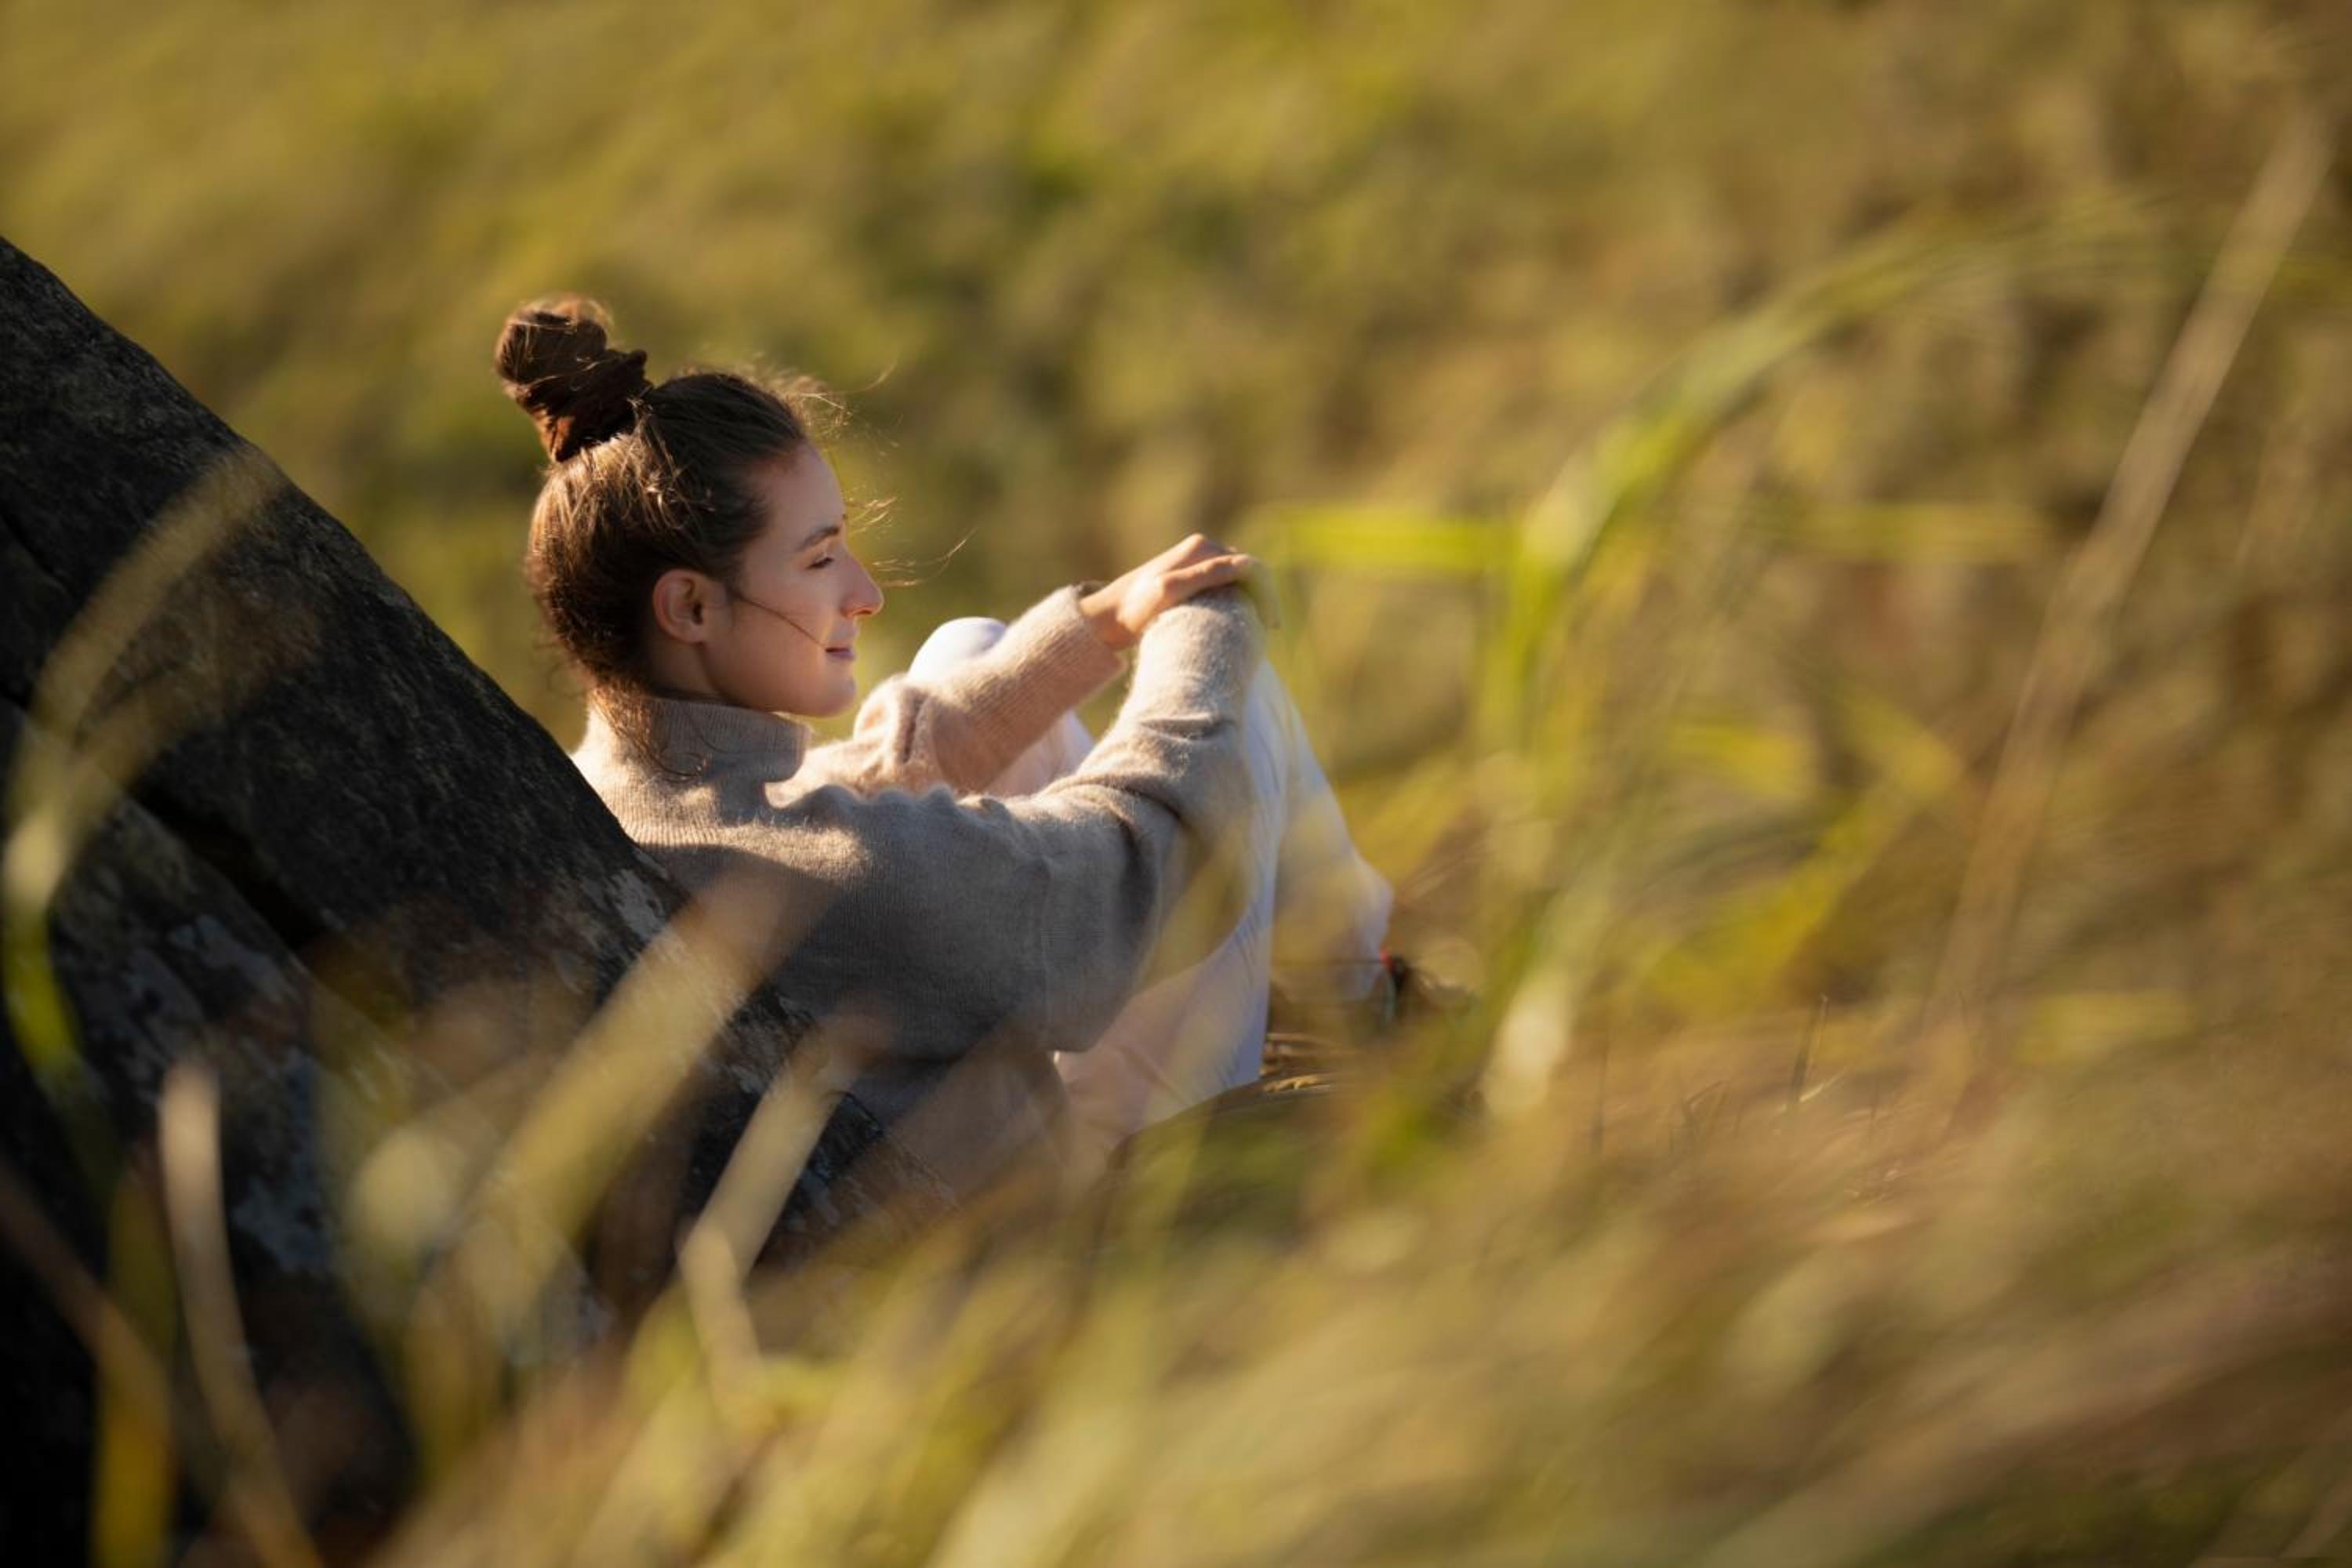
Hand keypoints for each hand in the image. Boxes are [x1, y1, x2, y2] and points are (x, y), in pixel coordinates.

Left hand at [1078, 533, 1274, 650]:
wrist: (1107, 616)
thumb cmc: (1136, 607)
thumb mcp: (1171, 590)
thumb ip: (1209, 574)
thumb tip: (1248, 565)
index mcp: (1202, 547)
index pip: (1251, 567)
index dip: (1266, 594)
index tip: (1270, 626)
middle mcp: (1203, 548)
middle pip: (1248, 571)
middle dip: (1263, 597)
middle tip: (1267, 631)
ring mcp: (1198, 561)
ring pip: (1239, 580)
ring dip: (1251, 600)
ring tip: (1255, 630)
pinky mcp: (1192, 576)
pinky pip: (1226, 586)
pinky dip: (1237, 602)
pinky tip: (1238, 624)